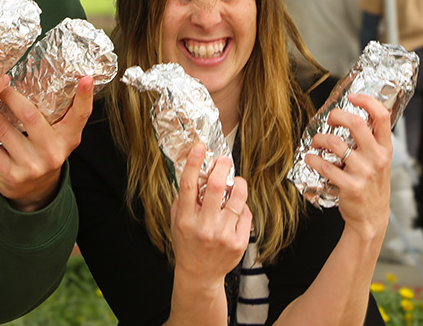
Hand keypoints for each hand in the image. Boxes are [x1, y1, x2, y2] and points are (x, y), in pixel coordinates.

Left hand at [0, 76, 94, 210]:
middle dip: (10, 96)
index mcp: (68, 138)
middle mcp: (53, 152)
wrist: (35, 190)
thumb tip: (54, 74)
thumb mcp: (59, 135)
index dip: (85, 97)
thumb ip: (59, 113)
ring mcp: (32, 165)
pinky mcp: (12, 174)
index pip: (80, 115)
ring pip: (4, 130)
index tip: (86, 78)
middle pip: (30, 116)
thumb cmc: (45, 150)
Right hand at [170, 143, 252, 288]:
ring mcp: (223, 235)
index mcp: (185, 220)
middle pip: (218, 187)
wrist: (199, 275)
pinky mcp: (238, 242)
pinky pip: (245, 213)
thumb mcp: (176, 222)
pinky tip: (235, 210)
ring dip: (238, 184)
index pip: (189, 186)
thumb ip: (183, 200)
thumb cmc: (187, 244)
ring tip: (235, 183)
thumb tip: (196, 173)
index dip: (194, 163)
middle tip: (225, 161)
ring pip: (238, 198)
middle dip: (223, 167)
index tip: (200, 147)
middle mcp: (204, 227)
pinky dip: (241, 207)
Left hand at [304, 92, 391, 241]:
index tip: (353, 96)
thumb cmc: (371, 185)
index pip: (382, 116)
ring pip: (335, 143)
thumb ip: (370, 141)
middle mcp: (377, 158)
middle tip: (329, 119)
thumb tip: (351, 116)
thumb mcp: (379, 161)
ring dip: (319, 139)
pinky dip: (312, 159)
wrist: (371, 217)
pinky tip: (310, 158)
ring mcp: (364, 172)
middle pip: (356, 123)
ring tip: (316, 142)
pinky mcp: (350, 186)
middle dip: (336, 115)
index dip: (367, 101)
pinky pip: (325, 166)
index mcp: (385, 148)